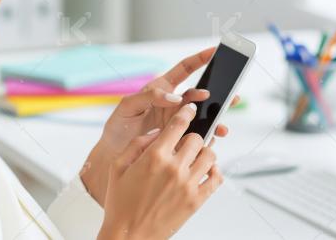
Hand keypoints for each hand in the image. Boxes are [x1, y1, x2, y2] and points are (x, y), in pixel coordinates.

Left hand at [81, 47, 238, 206]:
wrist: (114, 155)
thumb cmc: (118, 128)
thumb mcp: (128, 106)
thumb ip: (149, 97)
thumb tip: (175, 98)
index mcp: (161, 89)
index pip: (184, 70)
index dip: (199, 59)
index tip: (215, 51)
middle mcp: (173, 104)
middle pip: (200, 94)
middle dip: (218, 93)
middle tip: (232, 94)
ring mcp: (177, 122)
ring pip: (202, 116)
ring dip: (216, 117)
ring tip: (223, 122)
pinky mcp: (178, 138)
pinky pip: (196, 135)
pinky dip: (207, 136)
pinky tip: (213, 137)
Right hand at [97, 103, 223, 238]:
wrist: (129, 236)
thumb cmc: (120, 204)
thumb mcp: (118, 167)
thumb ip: (137, 144)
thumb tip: (156, 132)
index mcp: (154, 157)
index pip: (179, 124)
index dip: (186, 112)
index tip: (190, 109)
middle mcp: (174, 168)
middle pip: (197, 137)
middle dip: (191, 136)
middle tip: (185, 141)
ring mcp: (188, 185)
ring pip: (210, 154)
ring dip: (204, 152)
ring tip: (194, 156)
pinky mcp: (197, 200)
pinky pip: (217, 178)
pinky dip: (214, 171)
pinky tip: (204, 171)